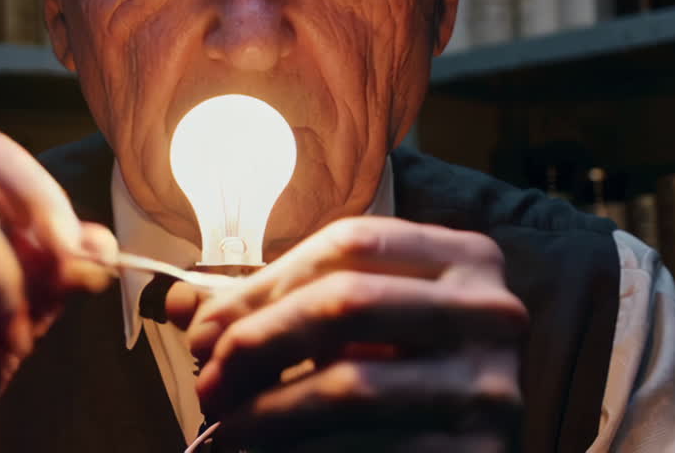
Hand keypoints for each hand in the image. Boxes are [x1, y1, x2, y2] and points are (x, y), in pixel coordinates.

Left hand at [168, 216, 526, 452]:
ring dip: (268, 412)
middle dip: (257, 342)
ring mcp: (494, 385)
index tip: (202, 329)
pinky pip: (369, 448)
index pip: (349, 243)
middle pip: (346, 301)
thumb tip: (180, 305)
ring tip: (225, 431)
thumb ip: (271, 309)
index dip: (265, 282)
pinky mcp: (483, 452)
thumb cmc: (398, 383)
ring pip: (351, 384)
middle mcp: (493, 311)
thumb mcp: (344, 331)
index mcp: (465, 258)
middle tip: (207, 385)